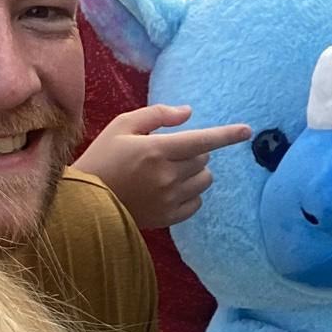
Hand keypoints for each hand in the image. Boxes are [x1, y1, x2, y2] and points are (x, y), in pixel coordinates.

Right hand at [73, 103, 249, 228]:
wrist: (84, 202)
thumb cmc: (102, 157)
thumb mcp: (122, 126)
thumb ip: (156, 115)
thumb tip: (189, 114)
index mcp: (155, 149)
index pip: (201, 140)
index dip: (227, 134)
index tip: (247, 130)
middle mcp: (166, 175)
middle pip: (203, 158)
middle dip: (194, 151)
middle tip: (170, 152)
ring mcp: (168, 199)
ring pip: (204, 180)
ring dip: (195, 172)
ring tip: (171, 171)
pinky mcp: (168, 217)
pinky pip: (197, 202)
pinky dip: (191, 193)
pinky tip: (171, 189)